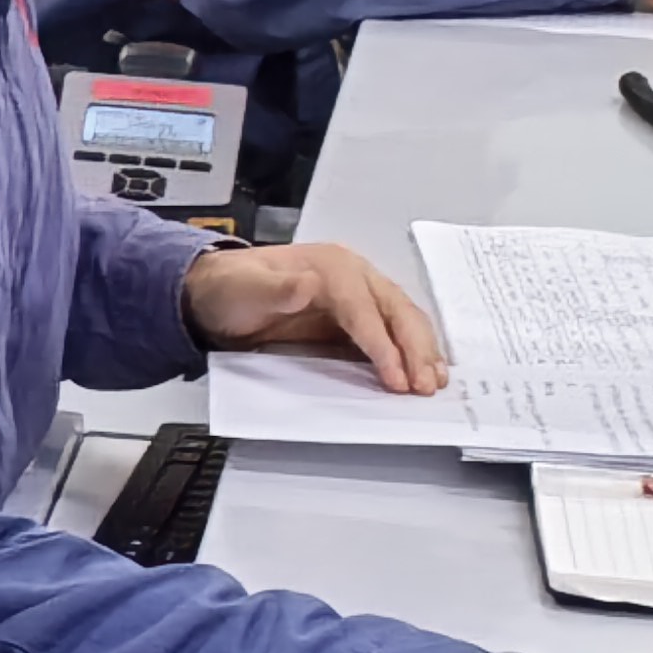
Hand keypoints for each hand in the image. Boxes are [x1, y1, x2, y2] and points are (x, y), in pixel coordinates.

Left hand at [180, 243, 447, 391]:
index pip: (365, 308)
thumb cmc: (231, 288)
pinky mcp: (358, 318)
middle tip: (425, 386)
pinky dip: (412, 352)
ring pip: (403, 320)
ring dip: (422, 351)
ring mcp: (359, 296)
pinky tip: (424, 372)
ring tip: (434, 382)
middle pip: (396, 311)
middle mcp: (353, 276)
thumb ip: (275, 288)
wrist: (218, 293)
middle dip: (414, 349)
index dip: (382, 343)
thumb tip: (306, 285)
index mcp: (332, 266)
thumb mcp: (244, 287)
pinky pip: (394, 333)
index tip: (395, 377)